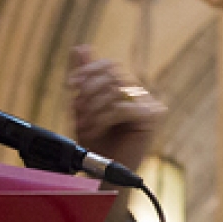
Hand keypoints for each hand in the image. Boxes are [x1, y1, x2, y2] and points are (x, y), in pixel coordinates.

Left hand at [67, 46, 164, 176]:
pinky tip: (95, 130)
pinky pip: (122, 108)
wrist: (103, 173)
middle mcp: (138, 92)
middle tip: (77, 112)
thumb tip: (80, 48)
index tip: (71, 84)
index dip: (88, 70)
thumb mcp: (82, 107)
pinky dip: (103, 119)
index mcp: (124, 88)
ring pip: (115, 91)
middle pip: (111, 74)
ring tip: (84, 126)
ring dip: (93, 109)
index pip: (108, 65)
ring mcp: (148, 103)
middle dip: (88, 93)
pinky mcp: (151, 116)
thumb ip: (82, 78)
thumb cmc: (95, 144)